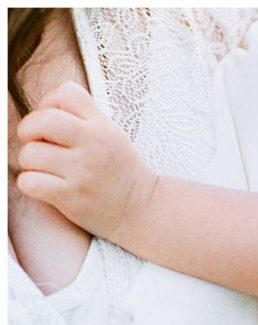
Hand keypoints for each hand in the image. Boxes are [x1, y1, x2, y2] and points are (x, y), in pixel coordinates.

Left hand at [15, 80, 156, 241]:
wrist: (142, 211)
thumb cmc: (121, 173)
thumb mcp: (112, 134)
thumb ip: (83, 117)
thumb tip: (42, 111)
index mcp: (102, 127)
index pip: (65, 93)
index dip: (48, 103)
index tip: (50, 121)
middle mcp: (92, 146)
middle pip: (41, 121)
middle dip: (28, 130)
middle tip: (34, 143)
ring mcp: (82, 173)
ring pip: (30, 154)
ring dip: (29, 161)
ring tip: (42, 169)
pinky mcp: (71, 198)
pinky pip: (30, 182)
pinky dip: (29, 183)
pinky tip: (42, 185)